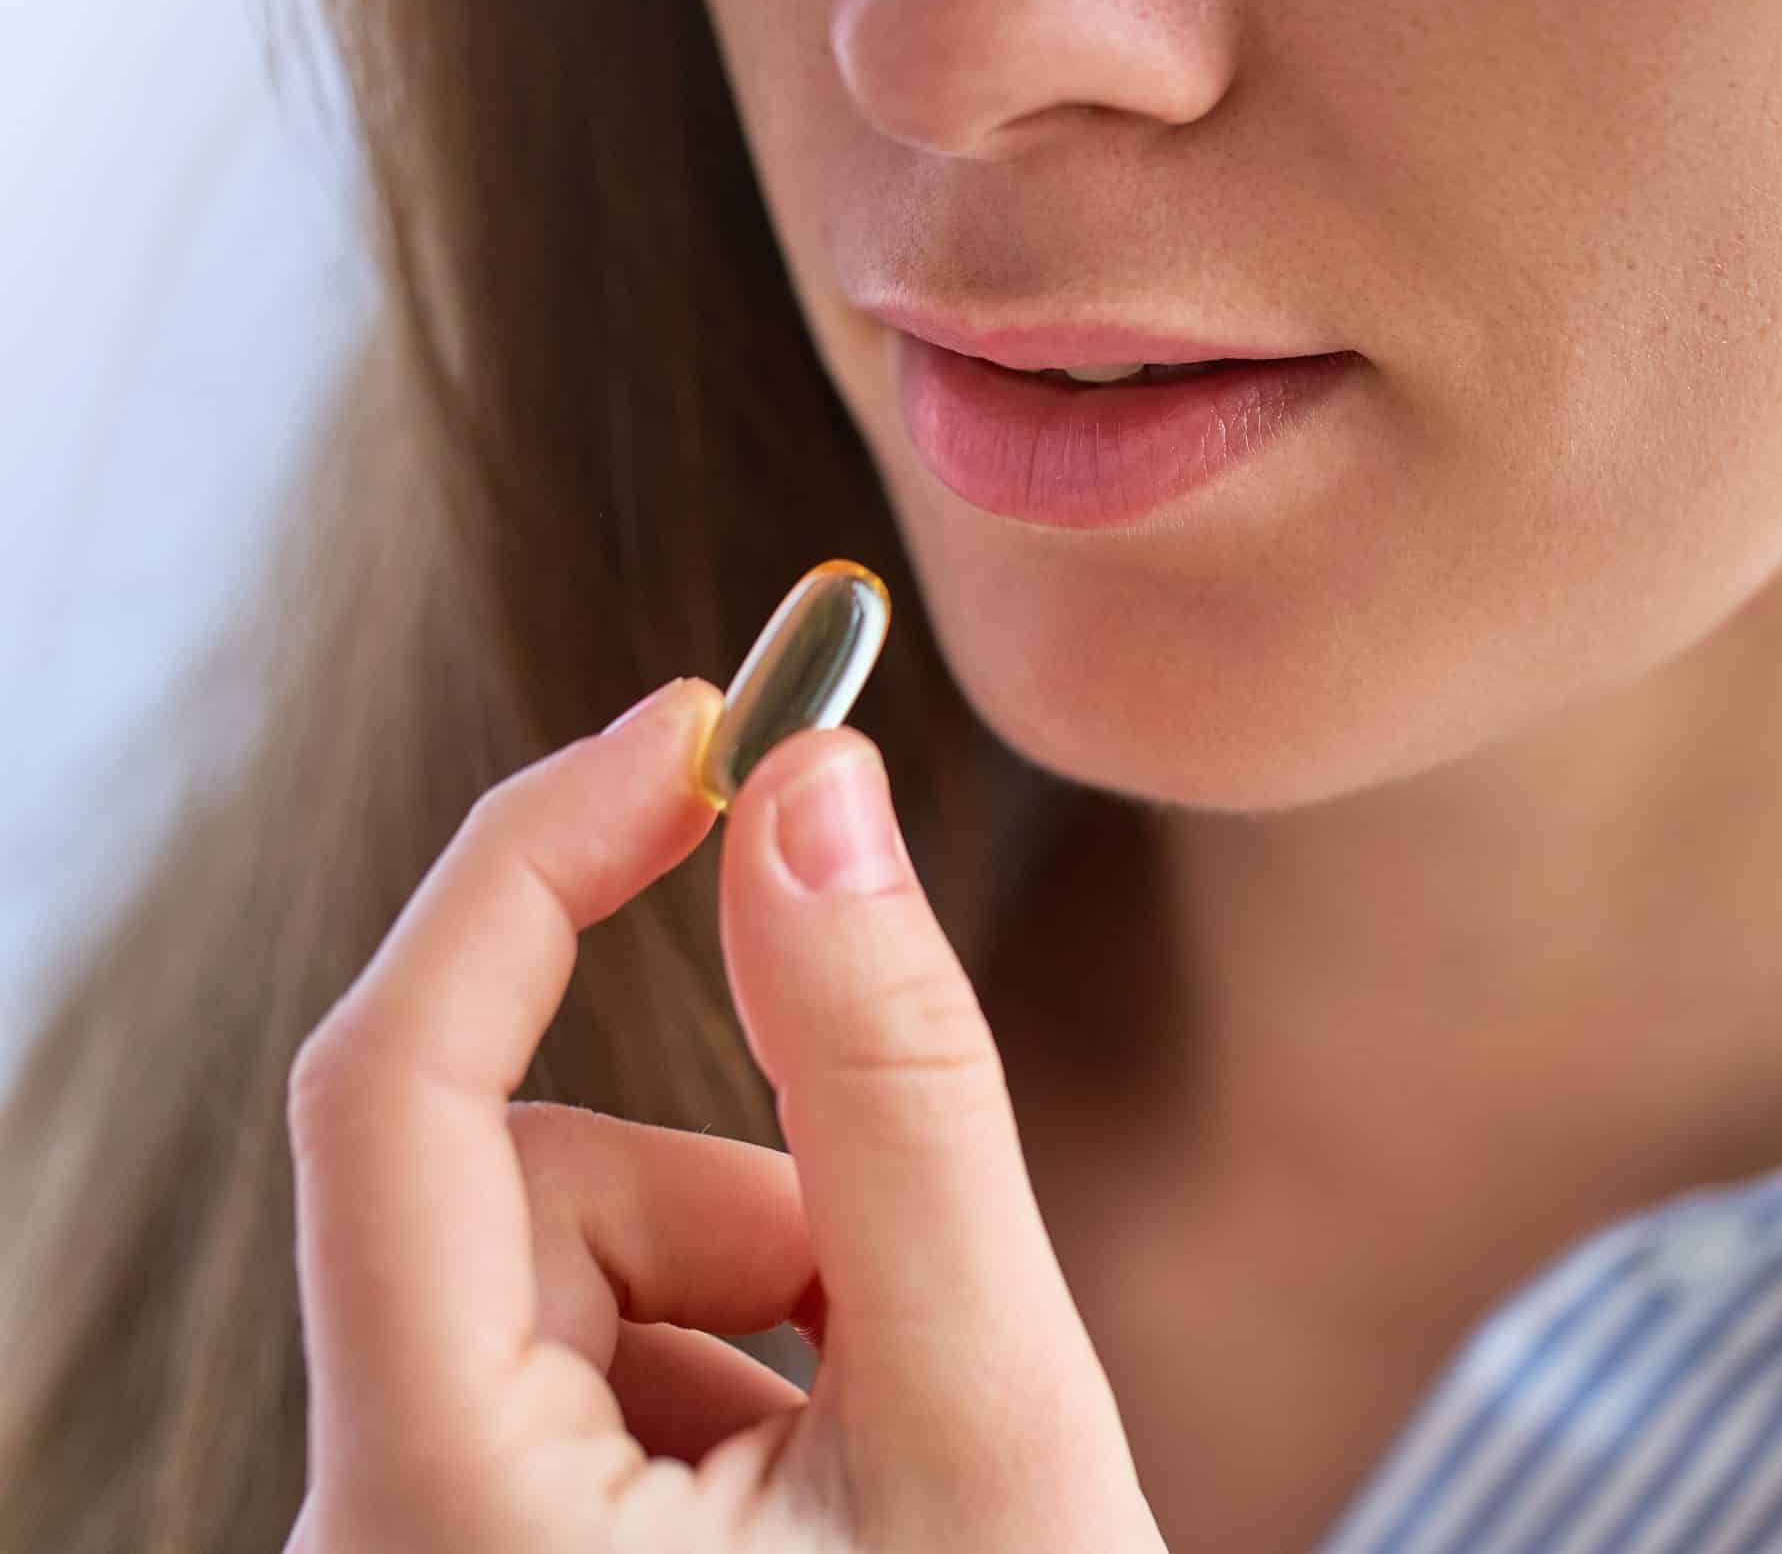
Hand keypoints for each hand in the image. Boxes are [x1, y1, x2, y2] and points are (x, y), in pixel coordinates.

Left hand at [282, 677, 1165, 1551]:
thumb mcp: (988, 1411)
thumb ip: (896, 1096)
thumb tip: (815, 796)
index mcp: (438, 1513)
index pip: (394, 1089)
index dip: (538, 865)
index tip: (703, 732)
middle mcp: (370, 1536)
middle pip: (521, 1182)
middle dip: (737, 1195)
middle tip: (897, 1323)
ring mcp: (413, 1551)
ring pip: (561, 1257)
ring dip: (750, 1281)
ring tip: (880, 1446)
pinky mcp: (471, 1550)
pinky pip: (571, 1346)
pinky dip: (725, 1354)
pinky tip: (824, 1498)